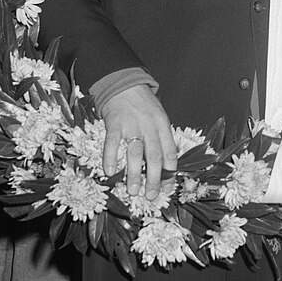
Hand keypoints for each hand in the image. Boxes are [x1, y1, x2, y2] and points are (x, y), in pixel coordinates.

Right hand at [100, 84, 178, 200]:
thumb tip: (166, 166)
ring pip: (135, 153)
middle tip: (152, 196)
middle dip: (154, 179)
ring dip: (134, 174)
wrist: (125, 85)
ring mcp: (131, 125)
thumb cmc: (144, 105)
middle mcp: (149, 126)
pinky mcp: (114, 124)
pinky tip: (111, 172)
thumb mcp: (159, 117)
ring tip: (133, 191)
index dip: (170, 172)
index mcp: (163, 125)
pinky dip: (111, 158)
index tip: (168, 189)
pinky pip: (112, 144)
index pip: (170, 152)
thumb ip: (162, 138)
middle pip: (154, 156)